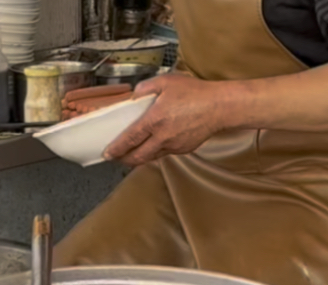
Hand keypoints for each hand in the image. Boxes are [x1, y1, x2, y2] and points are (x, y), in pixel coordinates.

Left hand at [103, 73, 227, 166]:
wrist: (220, 107)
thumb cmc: (196, 93)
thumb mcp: (166, 82)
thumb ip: (146, 88)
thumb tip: (134, 97)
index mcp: (154, 120)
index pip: (129, 139)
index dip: (116, 149)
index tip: (107, 153)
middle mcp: (162, 137)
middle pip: (138, 157)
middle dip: (124, 159)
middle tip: (117, 157)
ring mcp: (174, 146)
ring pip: (151, 157)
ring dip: (140, 157)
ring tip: (132, 153)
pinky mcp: (184, 149)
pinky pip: (165, 153)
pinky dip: (156, 152)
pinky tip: (154, 145)